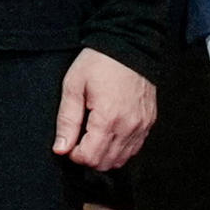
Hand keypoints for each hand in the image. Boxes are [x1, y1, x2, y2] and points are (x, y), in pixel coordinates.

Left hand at [51, 47, 158, 170]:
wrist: (129, 46)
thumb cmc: (99, 63)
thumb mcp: (73, 86)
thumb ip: (67, 121)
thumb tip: (60, 149)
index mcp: (107, 118)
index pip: (90, 157)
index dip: (74, 155)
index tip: (69, 143)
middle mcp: (128, 126)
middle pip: (106, 163)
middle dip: (88, 157)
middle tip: (79, 140)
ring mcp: (142, 126)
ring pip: (122, 159)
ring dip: (104, 155)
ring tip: (93, 136)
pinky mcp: (149, 122)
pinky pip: (135, 148)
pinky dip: (120, 149)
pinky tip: (109, 134)